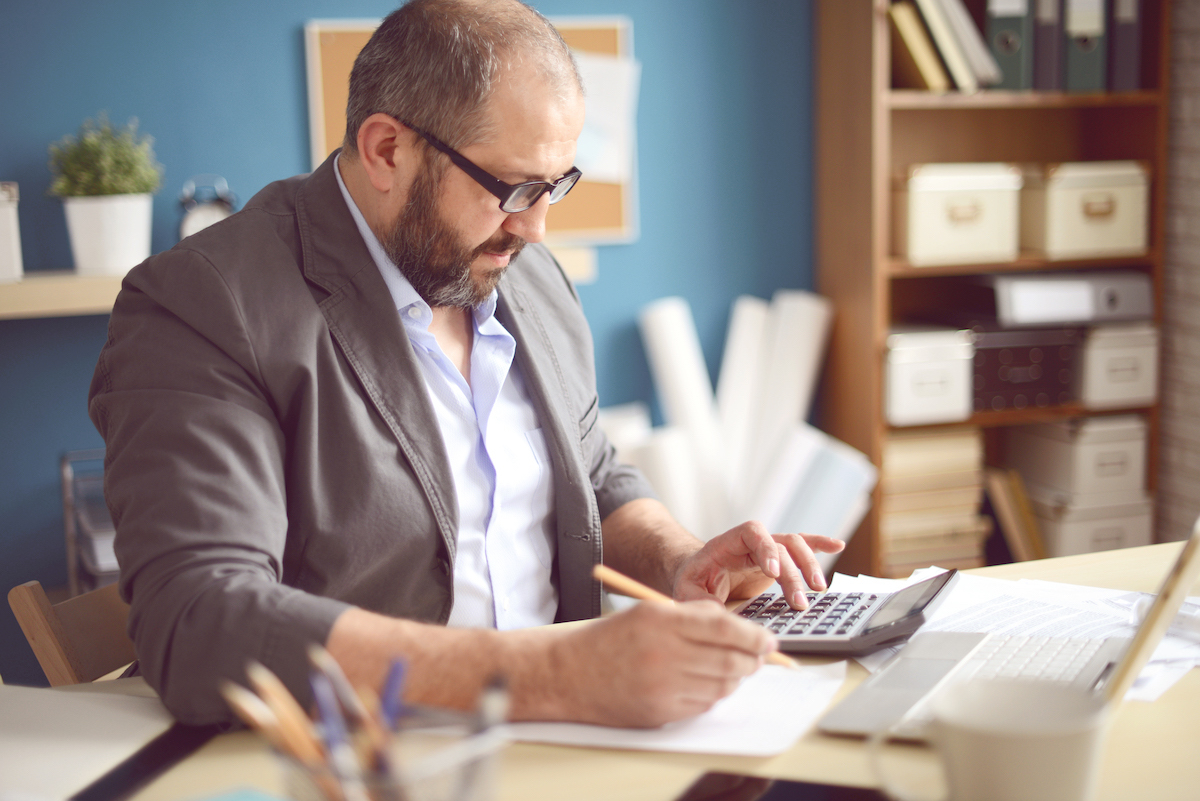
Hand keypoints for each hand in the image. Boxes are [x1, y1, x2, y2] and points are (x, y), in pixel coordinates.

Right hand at [546, 599, 776, 727]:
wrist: (569, 673)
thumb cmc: (611, 639)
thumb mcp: (650, 612)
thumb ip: (695, 616)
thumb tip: (741, 629)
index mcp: (662, 620)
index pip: (726, 628)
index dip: (754, 636)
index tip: (768, 640)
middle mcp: (664, 653)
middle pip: (730, 660)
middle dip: (752, 660)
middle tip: (759, 657)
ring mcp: (662, 686)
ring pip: (722, 685)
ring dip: (735, 678)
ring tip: (732, 669)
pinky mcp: (660, 712)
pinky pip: (704, 704)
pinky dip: (713, 694)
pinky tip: (707, 684)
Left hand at [672, 521, 844, 609]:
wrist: (696, 575)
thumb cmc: (691, 581)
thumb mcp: (687, 592)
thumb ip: (700, 601)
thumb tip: (719, 616)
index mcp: (726, 544)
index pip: (751, 533)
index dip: (765, 548)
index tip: (771, 572)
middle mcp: (750, 543)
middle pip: (779, 545)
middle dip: (792, 573)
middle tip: (799, 602)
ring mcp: (766, 551)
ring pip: (795, 546)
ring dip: (809, 565)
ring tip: (818, 589)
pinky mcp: (778, 562)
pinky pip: (801, 547)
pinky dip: (819, 545)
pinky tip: (838, 545)